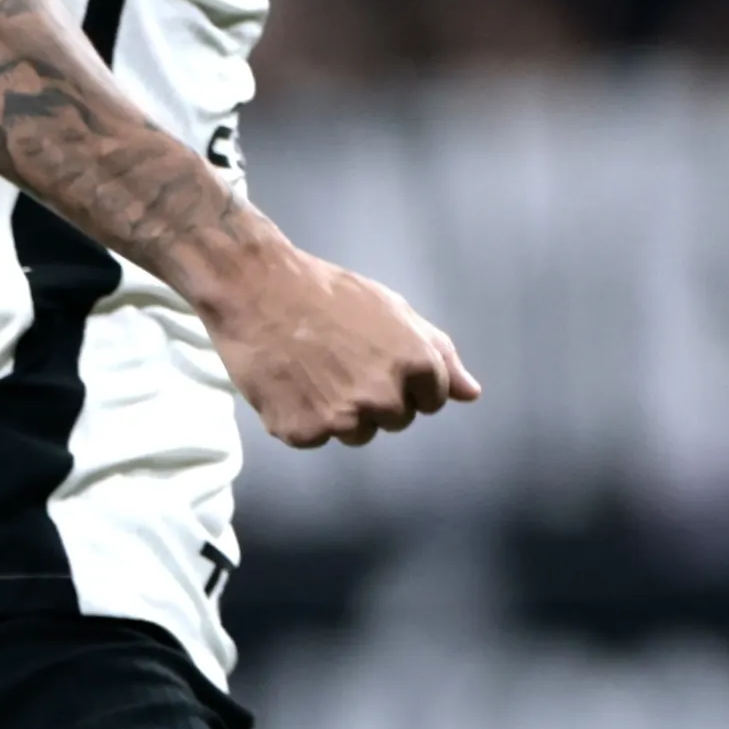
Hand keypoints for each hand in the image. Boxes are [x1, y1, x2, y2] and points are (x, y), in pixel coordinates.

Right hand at [205, 244, 476, 448]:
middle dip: (375, 398)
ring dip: (340, 413)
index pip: (430, 400)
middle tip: (341, 362)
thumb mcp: (394, 311)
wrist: (257, 290)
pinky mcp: (302, 433)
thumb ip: (439, 354)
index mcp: (415, 365)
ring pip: (356, 434)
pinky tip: (290, 383)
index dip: (404, 379)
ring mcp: (342, 419)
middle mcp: (384, 398)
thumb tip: (471, 394)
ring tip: (314, 372)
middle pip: (395, 421)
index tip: (374, 357)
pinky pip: (314, 438)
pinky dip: (301, 417)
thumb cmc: (329, 294)